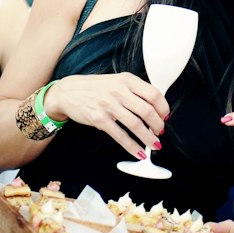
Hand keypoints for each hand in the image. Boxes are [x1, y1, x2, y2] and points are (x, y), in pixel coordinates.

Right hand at [45, 73, 169, 158]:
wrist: (68, 91)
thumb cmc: (95, 88)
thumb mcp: (117, 81)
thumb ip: (134, 90)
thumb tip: (155, 107)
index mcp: (127, 80)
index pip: (154, 94)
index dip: (163, 108)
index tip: (165, 117)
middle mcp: (119, 91)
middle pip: (147, 111)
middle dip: (158, 125)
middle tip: (160, 132)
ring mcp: (108, 105)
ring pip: (136, 125)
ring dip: (148, 138)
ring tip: (154, 144)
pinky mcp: (99, 119)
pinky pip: (120, 136)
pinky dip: (132, 147)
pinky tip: (139, 152)